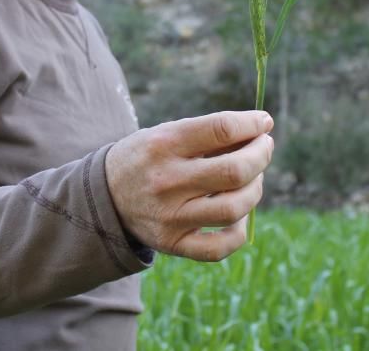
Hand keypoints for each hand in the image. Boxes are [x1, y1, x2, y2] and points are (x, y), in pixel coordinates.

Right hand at [105, 110, 273, 261]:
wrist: (104, 195)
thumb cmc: (147, 158)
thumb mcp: (166, 134)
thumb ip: (209, 134)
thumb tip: (260, 130)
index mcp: (163, 144)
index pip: (220, 129)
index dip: (252, 124)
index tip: (263, 122)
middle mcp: (166, 180)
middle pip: (234, 171)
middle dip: (261, 155)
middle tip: (264, 147)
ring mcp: (169, 216)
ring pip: (234, 208)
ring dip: (255, 189)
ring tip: (253, 177)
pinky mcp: (172, 242)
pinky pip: (219, 247)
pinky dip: (238, 231)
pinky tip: (238, 215)